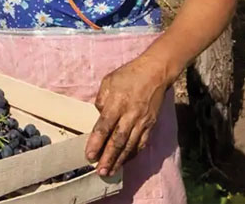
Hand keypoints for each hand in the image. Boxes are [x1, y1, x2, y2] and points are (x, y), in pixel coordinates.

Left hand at [84, 54, 170, 176]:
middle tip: (100, 171)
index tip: (89, 155)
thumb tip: (99, 117)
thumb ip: (101, 100)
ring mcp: (142, 121)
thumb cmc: (129, 75)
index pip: (104, 127)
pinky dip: (133, 154)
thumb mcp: (108, 81)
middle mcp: (130, 114)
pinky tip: (125, 162)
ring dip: (120, 160)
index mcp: (117, 103)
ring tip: (110, 172)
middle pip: (118, 140)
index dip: (96, 143)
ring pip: (130, 145)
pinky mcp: (151, 124)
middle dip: (108, 158)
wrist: (155, 72)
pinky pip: (141, 143)